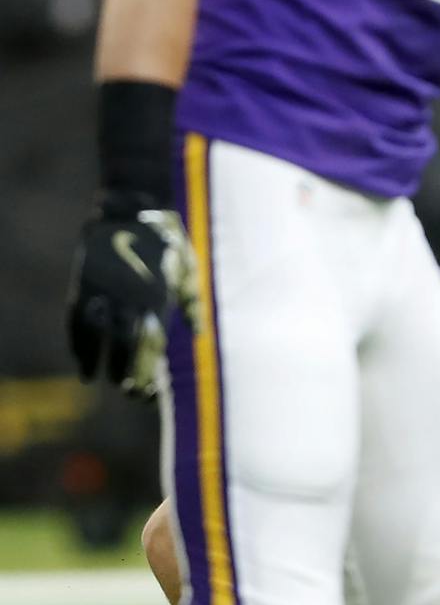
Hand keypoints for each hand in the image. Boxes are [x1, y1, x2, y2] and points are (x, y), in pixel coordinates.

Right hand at [66, 202, 199, 397]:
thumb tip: (198, 334)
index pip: (153, 347)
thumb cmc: (169, 242)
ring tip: (94, 380)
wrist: (133, 210)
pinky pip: (76, 319)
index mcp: (158, 300)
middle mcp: (129, 300)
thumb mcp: (190, 272)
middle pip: (126, 347)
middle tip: (126, 393)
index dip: (149, 373)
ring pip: (97, 336)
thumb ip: (194, 305)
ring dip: (95, 360)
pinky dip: (76, 339)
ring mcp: (104, 292)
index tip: (148, 394)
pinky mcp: (84, 284)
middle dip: (125, 372)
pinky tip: (78, 355)